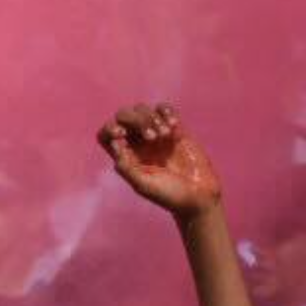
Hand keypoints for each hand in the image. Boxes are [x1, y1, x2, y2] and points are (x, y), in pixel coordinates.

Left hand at [101, 103, 223, 216]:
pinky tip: (173, 126)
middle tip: (152, 137)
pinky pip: (164, 109)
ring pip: (143, 110)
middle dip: (136, 120)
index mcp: (126, 157)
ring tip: (165, 135)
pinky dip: (166, 112)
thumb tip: (115, 143)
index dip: (109, 129)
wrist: (199, 196)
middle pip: (124, 116)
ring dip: (152, 118)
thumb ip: (126, 167)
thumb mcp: (144, 185)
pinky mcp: (174, 130)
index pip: (106, 135)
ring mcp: (156, 135)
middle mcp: (137, 144)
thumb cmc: (170, 196)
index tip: (122, 134)